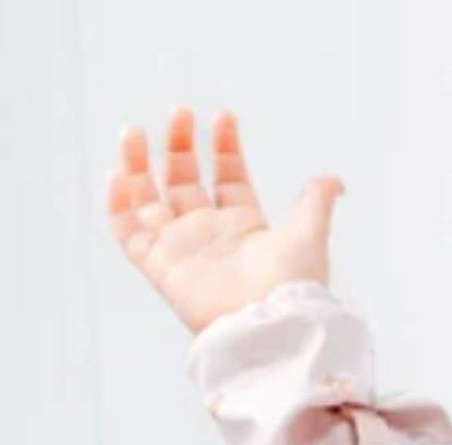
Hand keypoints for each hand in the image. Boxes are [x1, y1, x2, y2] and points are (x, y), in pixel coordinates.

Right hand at [104, 106, 343, 335]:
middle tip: (179, 113)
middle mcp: (210, 235)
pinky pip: (127, 231)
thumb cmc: (291, 286)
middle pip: (184, 180)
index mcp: (245, 227)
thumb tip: (334, 180)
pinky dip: (117, 203)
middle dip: (179, 145)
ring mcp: (182, 249)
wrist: (266, 325)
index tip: (223, 116)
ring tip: (133, 131)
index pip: (228, 176)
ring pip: (148, 199)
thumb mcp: (309, 234)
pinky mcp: (159, 267)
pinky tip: (118, 173)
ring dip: (138, 164)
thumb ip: (315, 201)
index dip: (225, 146)